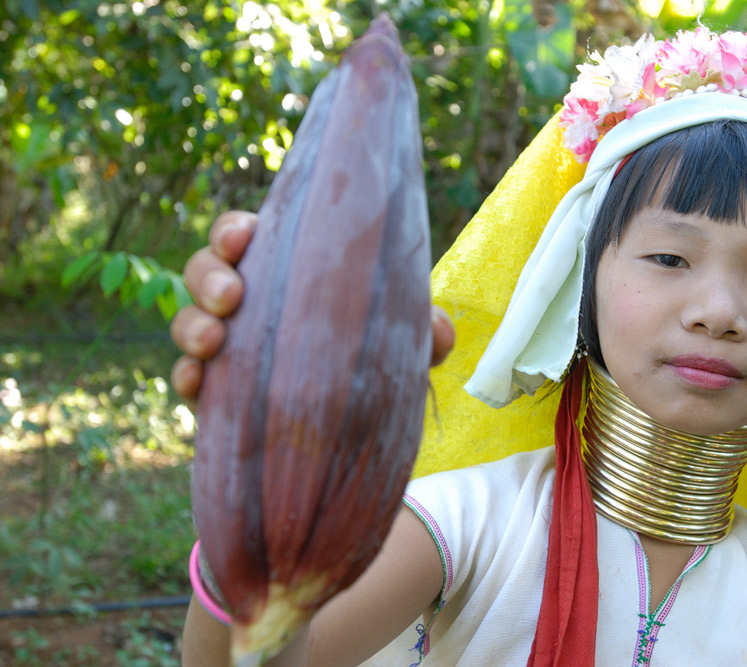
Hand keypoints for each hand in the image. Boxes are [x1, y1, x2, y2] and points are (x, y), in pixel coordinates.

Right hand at [169, 211, 454, 404]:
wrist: (360, 422)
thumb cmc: (373, 356)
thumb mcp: (403, 339)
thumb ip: (426, 329)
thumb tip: (439, 331)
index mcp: (285, 269)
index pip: (246, 235)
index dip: (233, 231)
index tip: (244, 238)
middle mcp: (248, 300)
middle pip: (204, 269)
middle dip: (208, 275)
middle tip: (230, 296)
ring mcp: (227, 343)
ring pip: (188, 320)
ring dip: (192, 325)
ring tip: (214, 342)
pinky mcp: (217, 389)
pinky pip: (186, 378)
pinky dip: (186, 377)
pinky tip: (198, 384)